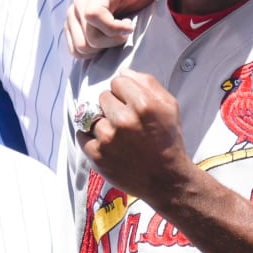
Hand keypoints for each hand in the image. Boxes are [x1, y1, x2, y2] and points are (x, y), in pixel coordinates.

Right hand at [65, 0, 159, 58]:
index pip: (93, 15)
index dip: (113, 28)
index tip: (130, 28)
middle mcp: (79, 2)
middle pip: (90, 37)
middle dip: (112, 41)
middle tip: (125, 32)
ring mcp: (72, 16)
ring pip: (82, 47)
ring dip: (102, 48)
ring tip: (114, 36)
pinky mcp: (70, 27)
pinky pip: (75, 51)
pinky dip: (92, 53)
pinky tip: (105, 42)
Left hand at [77, 69, 192, 201]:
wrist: (166, 179)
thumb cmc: (168, 140)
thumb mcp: (170, 107)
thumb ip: (148, 83)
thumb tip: (124, 72)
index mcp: (144, 105)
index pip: (118, 81)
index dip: (125, 92)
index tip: (132, 105)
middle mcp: (125, 120)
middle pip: (103, 96)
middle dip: (113, 106)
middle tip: (126, 122)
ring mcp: (108, 138)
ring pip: (93, 116)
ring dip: (103, 123)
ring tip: (118, 136)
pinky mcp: (97, 155)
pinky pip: (82, 134)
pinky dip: (90, 138)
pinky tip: (106, 144)